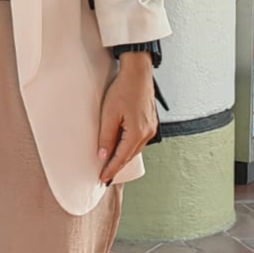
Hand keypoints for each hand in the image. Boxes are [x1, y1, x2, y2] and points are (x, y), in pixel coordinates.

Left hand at [98, 53, 157, 183]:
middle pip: (129, 156)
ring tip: (110, 165)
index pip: (121, 158)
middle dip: (117, 166)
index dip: (111, 170)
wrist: (137, 73)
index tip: (102, 179)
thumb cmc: (123, 90)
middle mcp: (147, 133)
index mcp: (137, 133)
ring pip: (134, 149)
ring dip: (123, 157)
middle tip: (105, 176)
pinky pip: (139, 141)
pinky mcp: (150, 123)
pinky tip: (121, 148)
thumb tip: (102, 156)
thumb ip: (106, 137)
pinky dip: (129, 148)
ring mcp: (151, 128)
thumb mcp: (109, 114)